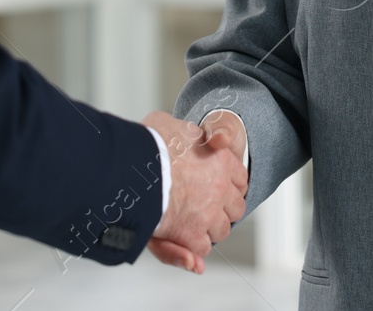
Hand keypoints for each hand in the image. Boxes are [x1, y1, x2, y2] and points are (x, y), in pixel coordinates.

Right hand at [142, 111, 246, 273]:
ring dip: (208, 229)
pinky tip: (179, 235)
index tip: (215, 187)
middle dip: (221, 210)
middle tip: (202, 207)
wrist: (132, 163)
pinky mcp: (191, 234)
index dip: (228, 185)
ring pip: (221, 230)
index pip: (240, 180)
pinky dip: (192, 246)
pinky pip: (201, 247)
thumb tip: (204, 138)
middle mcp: (220, 187)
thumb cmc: (148, 143)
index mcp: (221, 160)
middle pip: (235, 208)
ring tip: (188, 222)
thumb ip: (193, 134)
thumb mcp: (173, 125)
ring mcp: (208, 213)